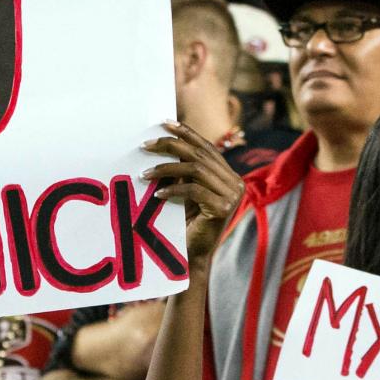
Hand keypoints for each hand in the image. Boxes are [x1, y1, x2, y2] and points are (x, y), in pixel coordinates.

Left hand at [142, 121, 241, 269]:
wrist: (193, 255)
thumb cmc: (186, 223)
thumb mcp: (186, 191)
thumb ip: (184, 170)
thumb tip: (164, 143)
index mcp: (228, 175)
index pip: (206, 147)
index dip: (185, 132)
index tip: (163, 123)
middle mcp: (235, 182)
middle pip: (199, 154)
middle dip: (170, 146)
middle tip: (145, 146)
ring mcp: (232, 195)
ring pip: (195, 169)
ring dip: (166, 169)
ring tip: (144, 174)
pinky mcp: (223, 208)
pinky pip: (194, 190)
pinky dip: (173, 190)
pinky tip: (157, 195)